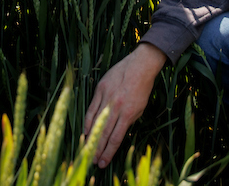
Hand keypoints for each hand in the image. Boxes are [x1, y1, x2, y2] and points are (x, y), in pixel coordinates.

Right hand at [84, 44, 166, 168]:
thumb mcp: (140, 109)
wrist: (140, 66)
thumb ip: (128, 122)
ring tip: (87, 149)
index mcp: (127, 113)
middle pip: (104, 133)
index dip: (108, 152)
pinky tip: (85, 131)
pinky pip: (91, 108)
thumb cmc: (143, 88)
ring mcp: (106, 97)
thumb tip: (117, 135)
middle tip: (92, 161)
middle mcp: (115, 106)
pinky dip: (87, 121)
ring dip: (90, 137)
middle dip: (98, 149)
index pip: (115, 138)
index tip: (103, 162)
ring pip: (95, 122)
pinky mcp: (100, 89)